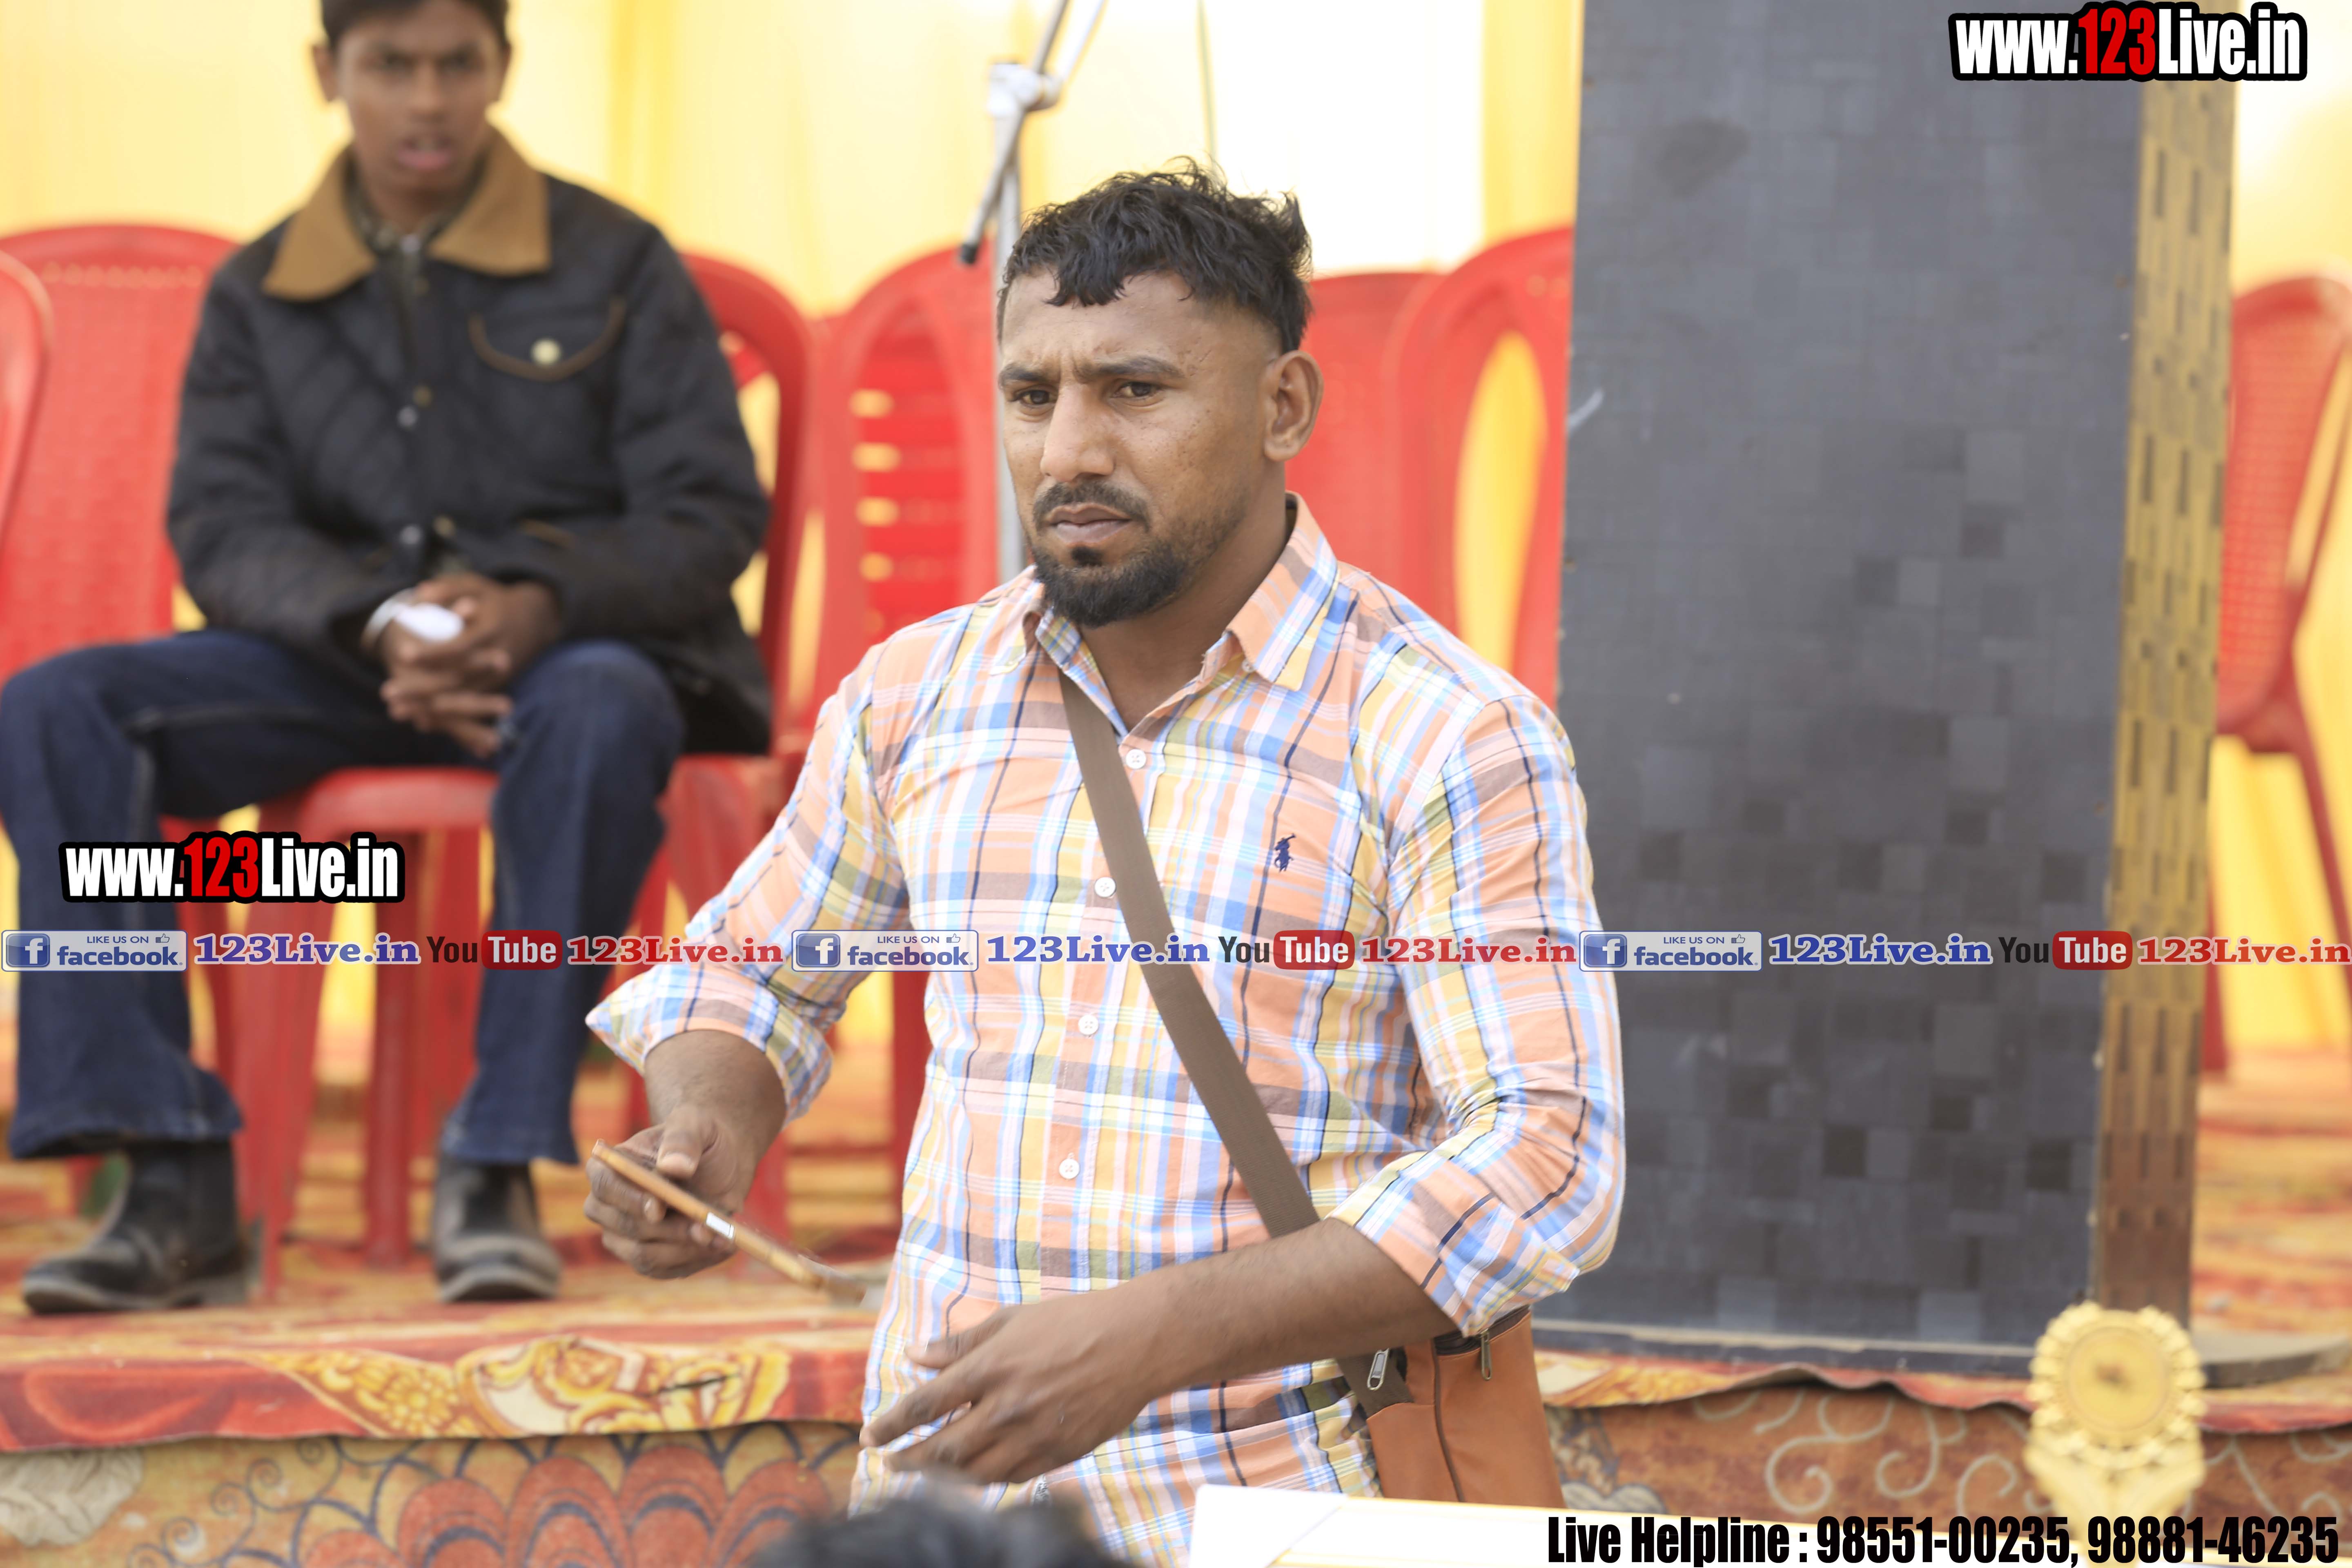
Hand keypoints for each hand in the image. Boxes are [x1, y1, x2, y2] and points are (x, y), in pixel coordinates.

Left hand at [378, 575, 556, 750]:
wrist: (534, 620)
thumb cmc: (495, 599)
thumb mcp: (475, 584)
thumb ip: (448, 588)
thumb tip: (420, 596)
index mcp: (493, 629)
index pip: (460, 647)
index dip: (432, 653)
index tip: (403, 654)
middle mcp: (500, 659)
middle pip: (457, 679)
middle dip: (421, 689)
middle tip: (387, 692)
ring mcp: (499, 678)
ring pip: (462, 700)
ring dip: (428, 708)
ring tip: (395, 710)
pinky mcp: (495, 689)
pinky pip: (469, 708)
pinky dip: (444, 717)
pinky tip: (418, 720)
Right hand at [582, 1105, 762, 1278]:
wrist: (721, 1163)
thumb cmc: (701, 1139)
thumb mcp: (697, 1124)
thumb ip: (683, 1139)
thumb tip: (673, 1166)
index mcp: (610, 1167)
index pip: (606, 1186)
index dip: (630, 1200)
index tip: (659, 1207)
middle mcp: (609, 1206)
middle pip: (624, 1228)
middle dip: (668, 1230)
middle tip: (706, 1226)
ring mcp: (625, 1236)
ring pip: (643, 1256)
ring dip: (684, 1249)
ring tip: (722, 1237)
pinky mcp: (648, 1257)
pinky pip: (664, 1270)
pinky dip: (695, 1260)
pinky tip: (723, 1246)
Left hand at [860, 1290, 1165, 1483]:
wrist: (1136, 1343)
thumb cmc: (1073, 1322)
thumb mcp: (1011, 1320)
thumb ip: (960, 1342)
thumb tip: (915, 1354)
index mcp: (990, 1368)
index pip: (924, 1406)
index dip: (891, 1425)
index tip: (869, 1437)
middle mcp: (1006, 1407)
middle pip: (941, 1449)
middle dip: (907, 1461)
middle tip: (888, 1464)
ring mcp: (1032, 1436)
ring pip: (972, 1473)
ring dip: (939, 1478)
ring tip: (921, 1475)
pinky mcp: (1057, 1454)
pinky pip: (1010, 1479)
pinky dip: (982, 1482)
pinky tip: (969, 1478)